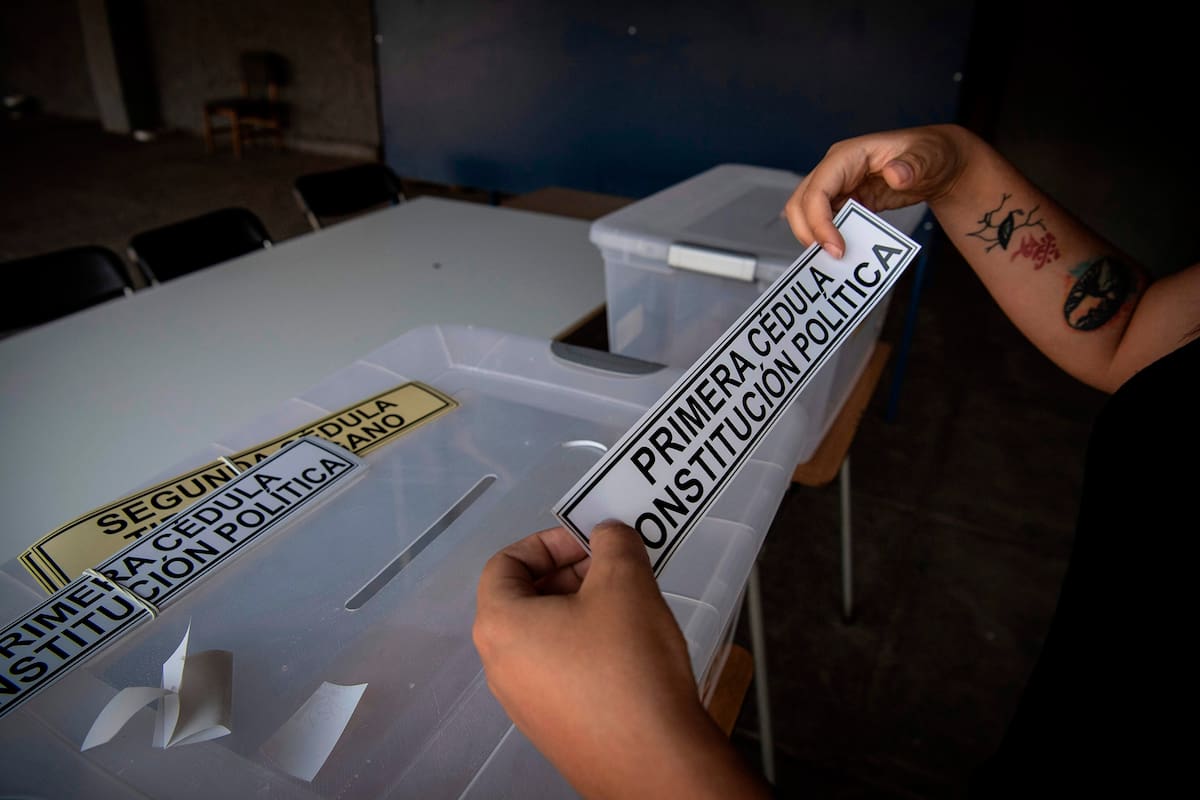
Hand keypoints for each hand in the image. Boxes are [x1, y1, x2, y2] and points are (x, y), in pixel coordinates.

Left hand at [473, 521, 768, 798]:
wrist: (653, 761)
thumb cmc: (628, 665)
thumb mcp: (625, 583)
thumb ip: (614, 544)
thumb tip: (608, 534)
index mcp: (500, 625)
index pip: (505, 563)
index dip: (547, 542)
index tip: (589, 543)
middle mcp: (500, 666)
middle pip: (523, 599)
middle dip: (569, 575)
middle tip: (614, 569)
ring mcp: (523, 703)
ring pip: (544, 636)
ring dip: (581, 610)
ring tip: (628, 606)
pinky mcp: (552, 728)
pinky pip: (559, 671)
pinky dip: (585, 648)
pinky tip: (629, 652)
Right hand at [784, 123, 975, 256]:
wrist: (938, 163)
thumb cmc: (931, 153)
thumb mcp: (929, 156)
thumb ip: (913, 166)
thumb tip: (895, 176)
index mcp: (848, 155)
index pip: (817, 190)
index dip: (819, 221)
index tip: (836, 248)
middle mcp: (836, 170)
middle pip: (800, 203)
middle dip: (808, 233)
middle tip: (832, 258)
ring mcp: (838, 187)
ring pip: (806, 214)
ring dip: (816, 238)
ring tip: (838, 258)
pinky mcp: (846, 202)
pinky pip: (825, 222)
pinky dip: (829, 239)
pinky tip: (846, 251)